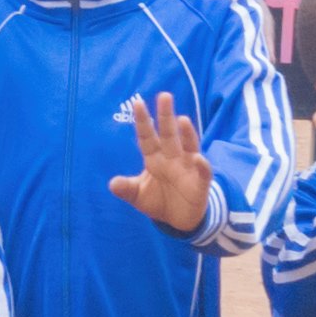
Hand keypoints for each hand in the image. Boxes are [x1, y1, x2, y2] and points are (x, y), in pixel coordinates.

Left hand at [106, 90, 212, 238]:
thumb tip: (112, 184)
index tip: (137, 103)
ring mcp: (187, 167)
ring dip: (186, 134)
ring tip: (182, 120)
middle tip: (164, 96)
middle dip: (166, 116)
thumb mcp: (138, 196)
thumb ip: (127, 189)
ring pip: (188, 146)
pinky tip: (198, 159)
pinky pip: (203, 172)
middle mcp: (172, 157)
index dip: (143, 122)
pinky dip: (202, 165)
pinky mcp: (200, 182)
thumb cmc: (159, 200)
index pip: (147, 137)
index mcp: (154, 158)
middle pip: (168, 134)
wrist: (179, 219)